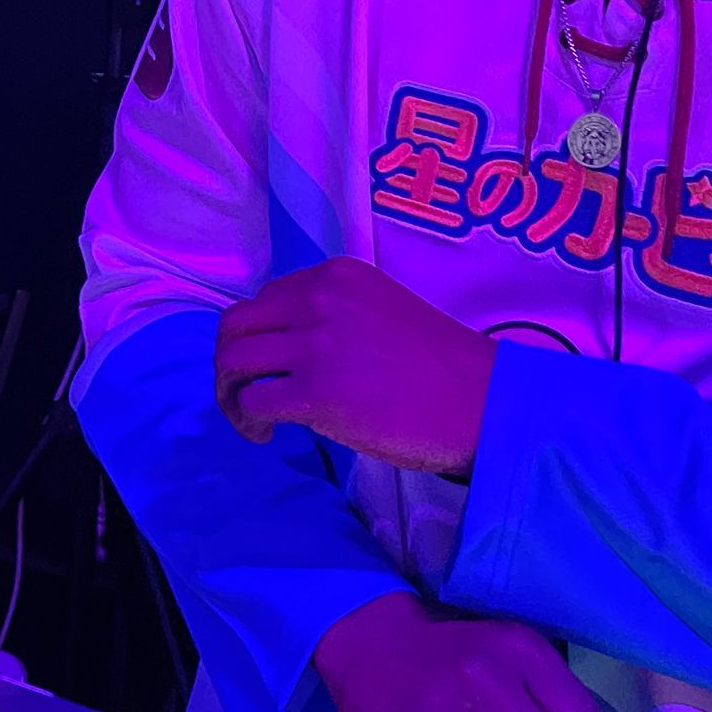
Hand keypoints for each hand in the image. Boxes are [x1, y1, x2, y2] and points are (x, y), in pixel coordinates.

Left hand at [216, 257, 494, 472]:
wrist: (481, 402)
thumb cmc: (440, 368)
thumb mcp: (381, 310)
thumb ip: (334, 315)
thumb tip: (289, 348)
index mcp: (335, 277)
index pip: (266, 299)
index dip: (260, 336)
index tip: (273, 365)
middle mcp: (319, 300)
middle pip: (236, 325)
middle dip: (230, 362)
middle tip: (244, 393)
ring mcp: (315, 345)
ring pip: (234, 362)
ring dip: (231, 393)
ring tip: (252, 418)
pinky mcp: (315, 393)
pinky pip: (254, 400)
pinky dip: (249, 420)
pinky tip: (267, 434)